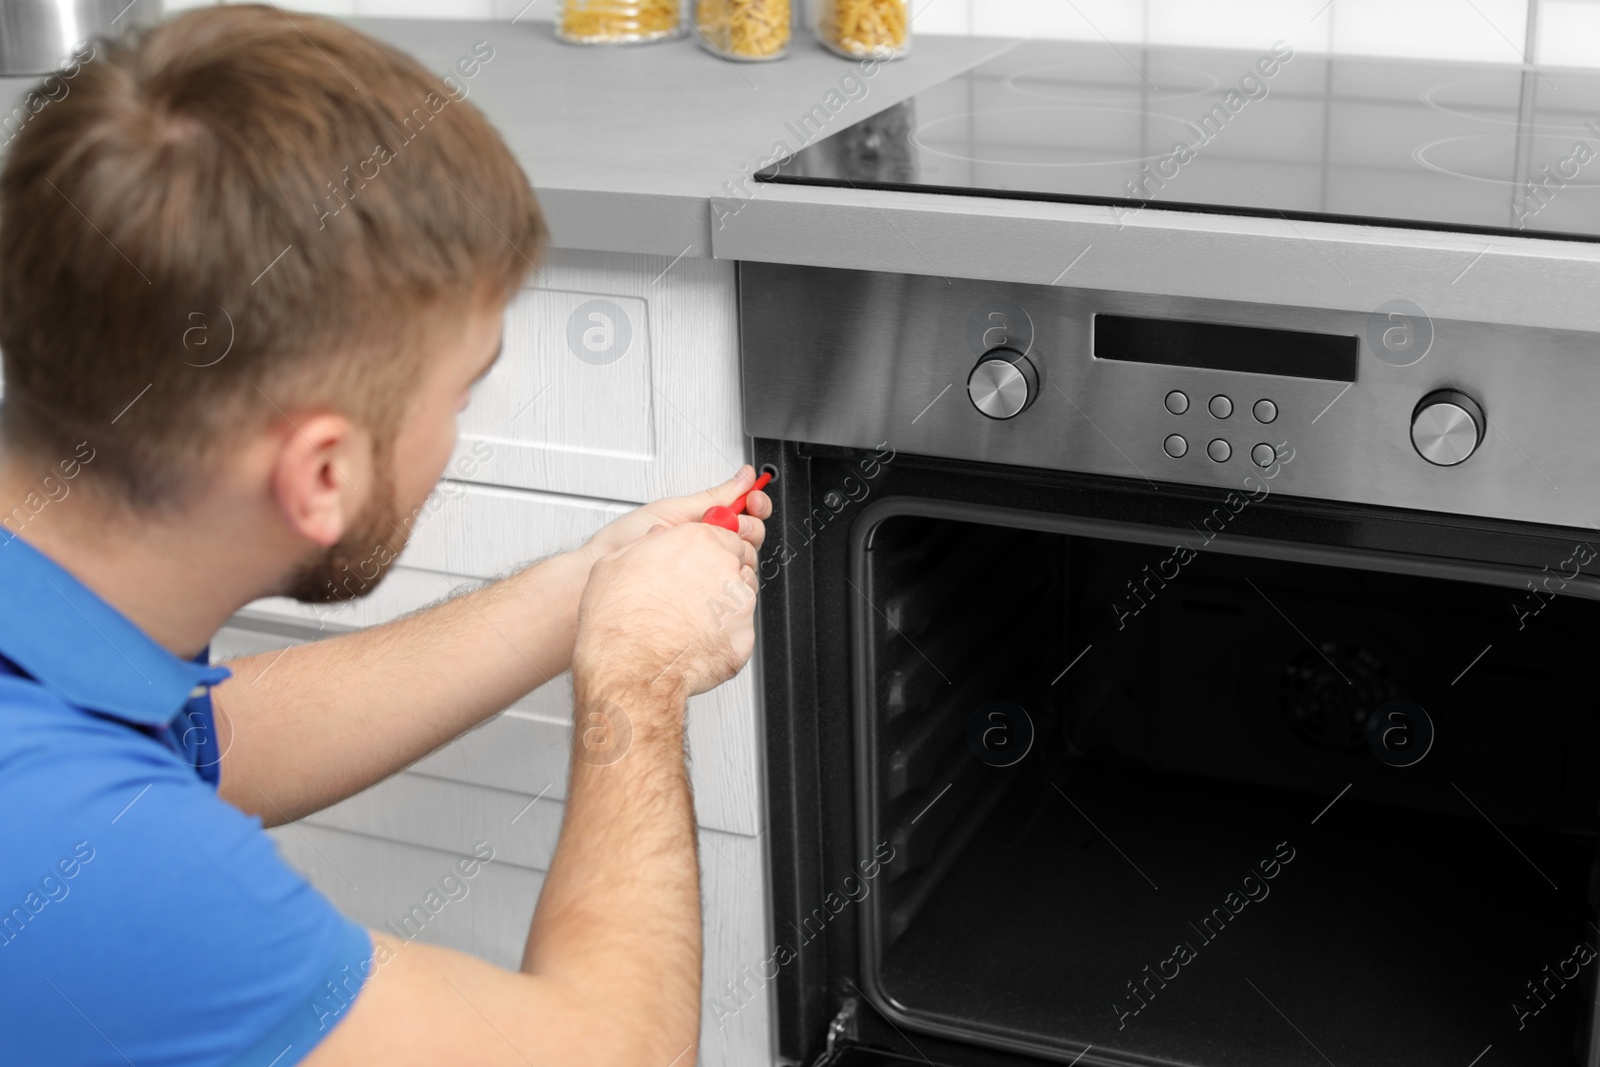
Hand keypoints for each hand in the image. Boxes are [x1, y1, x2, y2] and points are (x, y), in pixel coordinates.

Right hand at [572, 520, 757, 710]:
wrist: (629, 666)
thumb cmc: (619, 619)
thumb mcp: (616, 562)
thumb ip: (646, 544)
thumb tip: (654, 540)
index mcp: (698, 542)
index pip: (725, 535)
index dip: (711, 551)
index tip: (701, 561)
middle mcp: (724, 569)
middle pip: (735, 566)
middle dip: (717, 578)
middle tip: (689, 596)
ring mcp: (738, 605)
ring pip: (739, 601)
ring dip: (720, 609)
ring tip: (687, 623)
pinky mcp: (743, 639)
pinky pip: (737, 634)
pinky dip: (721, 639)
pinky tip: (694, 642)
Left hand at [582, 466, 771, 565]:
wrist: (603, 571)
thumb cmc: (626, 541)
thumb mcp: (674, 510)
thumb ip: (713, 496)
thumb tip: (742, 476)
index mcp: (705, 518)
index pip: (746, 509)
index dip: (756, 502)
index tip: (753, 497)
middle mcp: (709, 542)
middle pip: (751, 534)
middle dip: (750, 524)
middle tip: (733, 523)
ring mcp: (706, 566)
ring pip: (744, 559)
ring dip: (738, 548)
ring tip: (714, 544)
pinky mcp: (704, 590)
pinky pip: (730, 584)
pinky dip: (730, 574)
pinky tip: (715, 567)